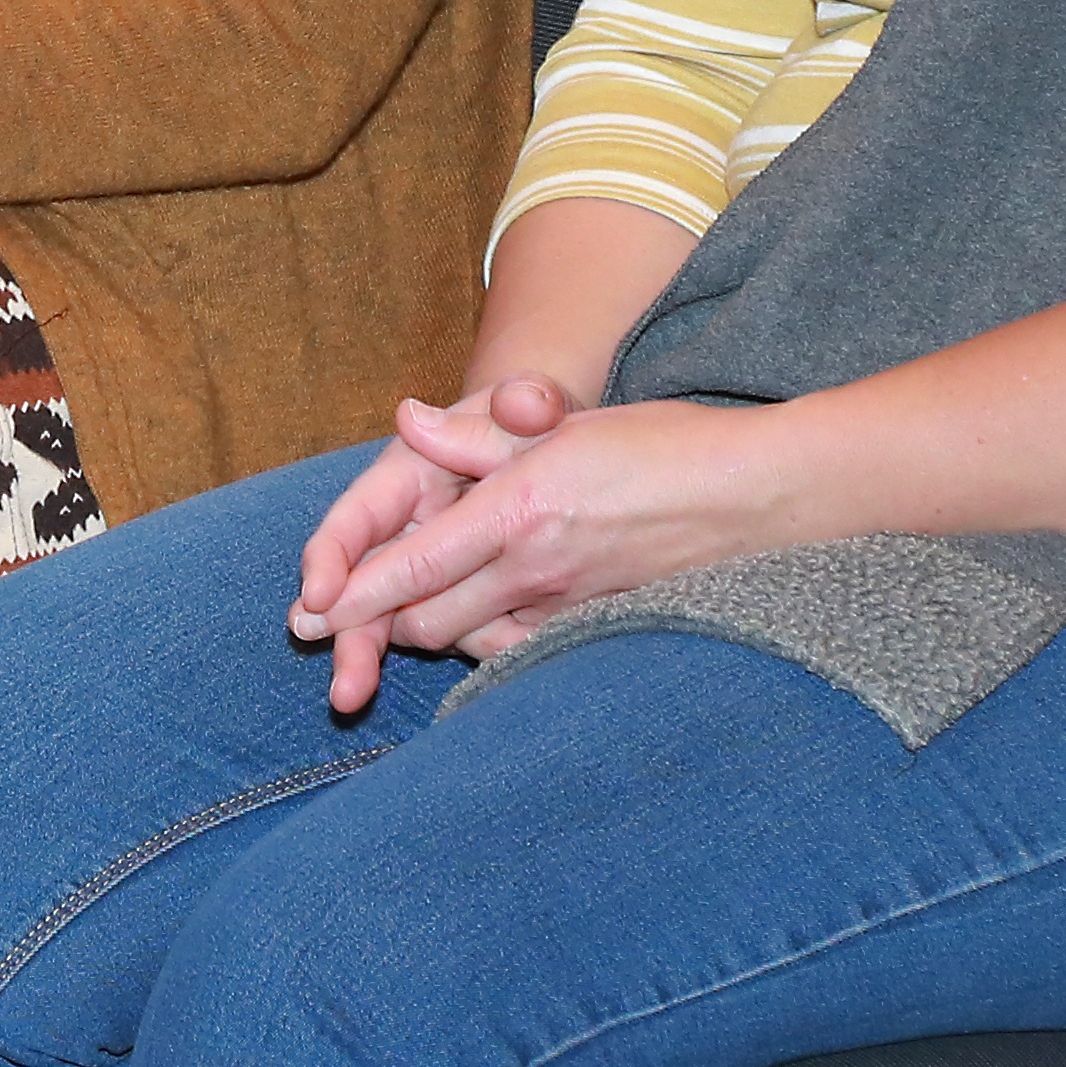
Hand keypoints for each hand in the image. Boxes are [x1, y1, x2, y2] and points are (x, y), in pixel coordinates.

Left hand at [293, 382, 751, 712]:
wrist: (758, 497)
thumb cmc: (661, 446)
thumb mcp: (562, 424)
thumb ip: (476, 434)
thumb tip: (406, 419)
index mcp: (518, 509)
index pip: (411, 567)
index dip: (352, 596)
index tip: (308, 614)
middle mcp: (536, 567)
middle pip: (425, 621)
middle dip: (377, 624)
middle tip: (338, 621)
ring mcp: (568, 605)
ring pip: (468, 640)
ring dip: (428, 631)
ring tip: (397, 618)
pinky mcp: (594, 626)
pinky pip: (517, 647)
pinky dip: (484, 640)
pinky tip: (475, 623)